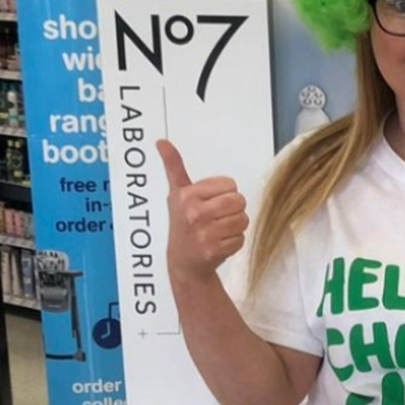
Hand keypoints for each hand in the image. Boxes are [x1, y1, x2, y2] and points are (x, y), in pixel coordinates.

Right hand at [158, 139, 248, 281]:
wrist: (183, 262)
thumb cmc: (183, 223)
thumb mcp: (177, 193)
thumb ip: (173, 166)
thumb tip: (162, 142)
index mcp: (186, 196)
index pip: (230, 185)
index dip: (225, 193)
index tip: (210, 202)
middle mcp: (194, 213)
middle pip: (239, 201)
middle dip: (233, 209)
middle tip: (218, 217)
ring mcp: (204, 234)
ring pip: (243, 220)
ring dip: (235, 226)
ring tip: (219, 230)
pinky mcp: (215, 250)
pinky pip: (241, 238)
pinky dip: (234, 241)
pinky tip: (219, 242)